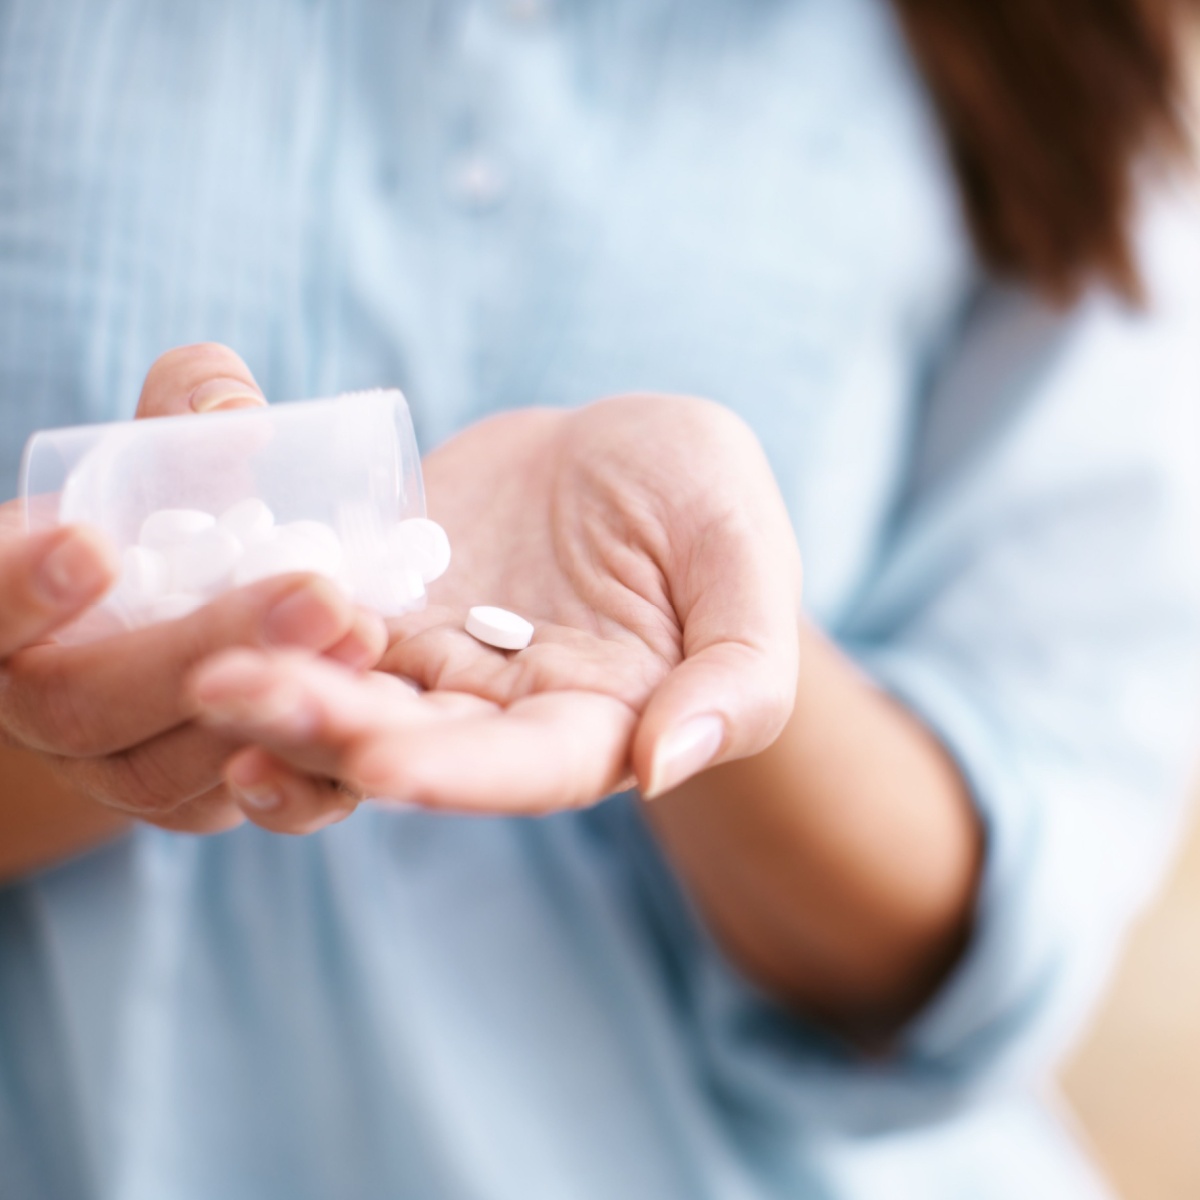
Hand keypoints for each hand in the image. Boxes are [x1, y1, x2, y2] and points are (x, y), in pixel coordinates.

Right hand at [0, 345, 384, 834]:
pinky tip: (369, 710)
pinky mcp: (187, 802)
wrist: (169, 627)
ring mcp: (107, 770)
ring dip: (268, 708)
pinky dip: (304, 768)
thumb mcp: (156, 457)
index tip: (90, 544)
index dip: (17, 589)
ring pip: (163, 773)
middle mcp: (34, 707)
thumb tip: (239, 409)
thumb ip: (185, 415)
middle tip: (318, 596)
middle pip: (85, 706)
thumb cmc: (153, 521)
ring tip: (362, 636)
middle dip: (203, 649)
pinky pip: (234, 809)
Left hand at [192, 394, 802, 828]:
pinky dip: (267, 627)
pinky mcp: (384, 604)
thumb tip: (665, 766)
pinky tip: (209, 608)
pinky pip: (317, 626)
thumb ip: (738, 674)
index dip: (459, 772)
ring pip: (350, 698)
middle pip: (414, 742)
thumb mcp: (748, 559)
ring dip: (276, 694)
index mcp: (601, 722)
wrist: (625, 452)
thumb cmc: (707, 500)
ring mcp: (434, 663)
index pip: (529, 769)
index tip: (382, 763)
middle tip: (237, 695)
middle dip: (328, 729)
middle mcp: (503, 715)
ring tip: (205, 670)